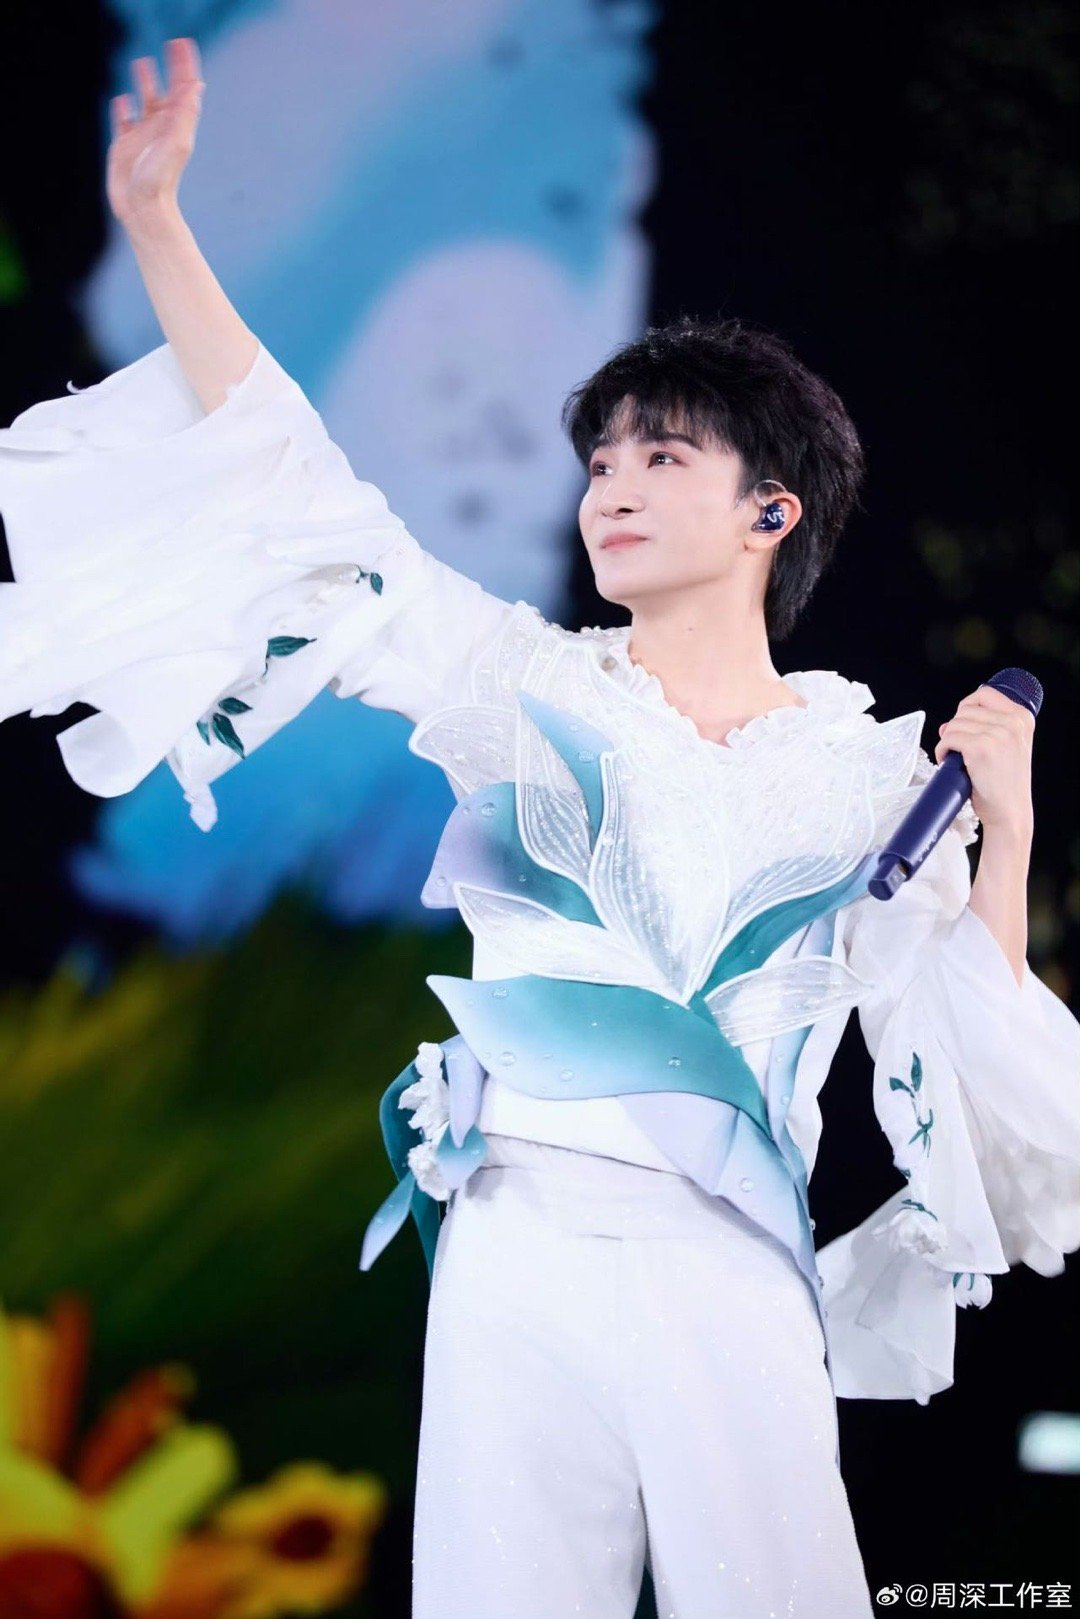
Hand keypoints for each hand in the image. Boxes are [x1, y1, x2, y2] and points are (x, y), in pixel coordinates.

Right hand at [106, 37, 204, 224]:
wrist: (143, 209)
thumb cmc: (160, 179)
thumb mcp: (175, 143)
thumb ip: (184, 114)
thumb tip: (196, 86)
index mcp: (175, 125)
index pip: (182, 88)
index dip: (184, 65)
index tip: (183, 43)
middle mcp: (160, 128)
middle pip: (166, 90)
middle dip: (170, 69)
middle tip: (171, 45)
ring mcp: (142, 136)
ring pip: (145, 102)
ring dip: (145, 83)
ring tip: (142, 63)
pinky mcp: (123, 146)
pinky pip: (123, 121)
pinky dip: (122, 108)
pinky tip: (121, 99)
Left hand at [933, 683, 1034, 836]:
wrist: (1009, 813)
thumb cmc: (1005, 784)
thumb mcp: (1006, 748)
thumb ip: (984, 729)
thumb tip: (947, 724)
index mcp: (1022, 718)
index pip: (985, 693)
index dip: (966, 707)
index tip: (963, 725)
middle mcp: (1013, 723)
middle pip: (965, 710)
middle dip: (956, 729)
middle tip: (959, 750)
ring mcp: (998, 734)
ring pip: (954, 724)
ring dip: (948, 742)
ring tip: (956, 759)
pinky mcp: (981, 748)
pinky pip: (948, 738)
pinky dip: (942, 750)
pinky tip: (949, 762)